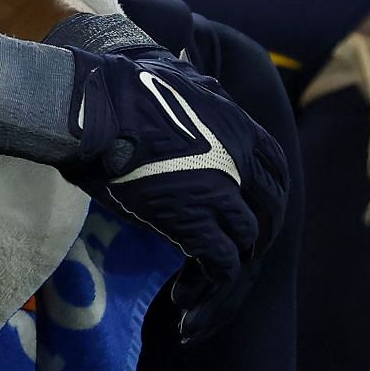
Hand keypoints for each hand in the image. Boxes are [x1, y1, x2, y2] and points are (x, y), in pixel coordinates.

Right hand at [56, 42, 288, 339]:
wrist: (93, 105)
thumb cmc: (117, 88)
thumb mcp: (174, 76)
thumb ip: (195, 92)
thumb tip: (191, 75)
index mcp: (238, 124)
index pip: (276, 169)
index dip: (268, 194)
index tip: (254, 209)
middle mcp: (241, 161)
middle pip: (270, 211)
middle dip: (253, 237)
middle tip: (231, 253)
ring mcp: (222, 193)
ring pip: (246, 242)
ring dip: (226, 265)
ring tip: (201, 284)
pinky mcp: (197, 223)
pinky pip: (220, 265)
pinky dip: (206, 285)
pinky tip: (184, 295)